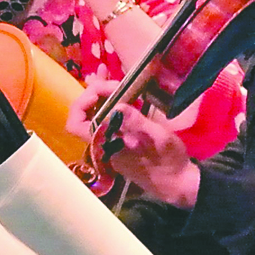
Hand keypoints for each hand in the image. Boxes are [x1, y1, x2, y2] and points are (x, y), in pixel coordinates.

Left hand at [68, 76, 198, 207]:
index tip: (102, 90)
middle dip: (92, 91)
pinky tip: (119, 89)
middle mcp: (103, 144)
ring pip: (96, 115)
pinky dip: (111, 102)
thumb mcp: (158, 139)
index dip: (82, 103)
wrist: (178, 183)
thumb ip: (137, 123)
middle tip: (106, 73)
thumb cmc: (169, 162)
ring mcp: (111, 143)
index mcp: (106, 145)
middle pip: (85, 114)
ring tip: (105, 72)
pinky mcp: (121, 141)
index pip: (76, 123)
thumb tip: (118, 106)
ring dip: (100, 94)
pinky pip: (109, 119)